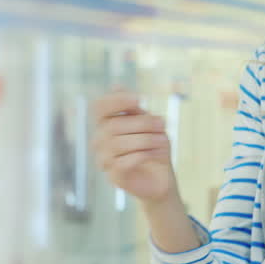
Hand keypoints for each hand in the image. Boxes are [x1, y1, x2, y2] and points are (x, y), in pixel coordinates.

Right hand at [91, 90, 176, 204]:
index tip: (139, 100)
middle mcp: (100, 140)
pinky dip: (144, 155)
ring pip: (119, 144)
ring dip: (146, 139)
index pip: (99, 107)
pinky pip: (124, 162)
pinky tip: (157, 153)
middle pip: (114, 125)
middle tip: (163, 123)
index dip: (116, 100)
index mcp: (106, 124)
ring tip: (164, 140)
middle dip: (142, 123)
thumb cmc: (153, 146)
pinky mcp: (114, 176)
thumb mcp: (148, 123)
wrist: (161, 178)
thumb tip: (115, 85)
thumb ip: (133, 108)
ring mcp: (104, 159)